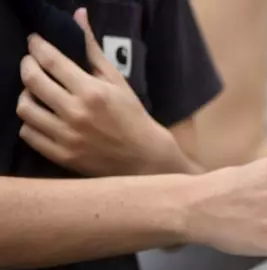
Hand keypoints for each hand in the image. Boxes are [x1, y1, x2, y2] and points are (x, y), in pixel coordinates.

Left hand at [16, 8, 189, 176]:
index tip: (35, 43)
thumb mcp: (116, 81)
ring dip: (26, 95)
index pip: (50, 60)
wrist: (144, 158)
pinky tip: (42, 117)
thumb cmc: (132, 116)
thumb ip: (92, 49)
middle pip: (32, 80)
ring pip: (25, 108)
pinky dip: (30, 123)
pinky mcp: (62, 155)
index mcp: (92, 92)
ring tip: (37, 93)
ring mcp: (67, 136)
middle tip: (32, 63)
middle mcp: (77, 113)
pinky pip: (28, 134)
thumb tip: (79, 15)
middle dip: (27, 65)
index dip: (37, 46)